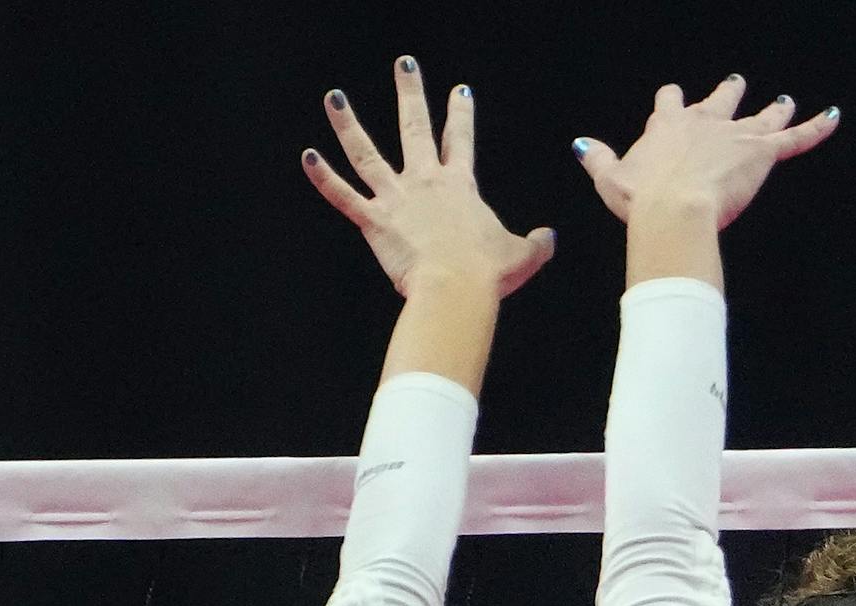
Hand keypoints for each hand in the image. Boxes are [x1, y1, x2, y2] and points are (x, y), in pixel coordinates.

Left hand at [303, 56, 554, 298]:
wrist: (457, 288)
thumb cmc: (488, 273)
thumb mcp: (523, 256)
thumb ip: (536, 244)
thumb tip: (548, 238)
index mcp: (460, 187)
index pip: (460, 140)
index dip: (460, 113)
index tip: (459, 91)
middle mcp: (425, 182)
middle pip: (414, 128)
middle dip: (410, 94)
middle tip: (405, 66)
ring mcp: (396, 199)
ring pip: (366, 153)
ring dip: (347, 124)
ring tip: (334, 98)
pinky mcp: (374, 221)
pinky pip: (343, 196)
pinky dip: (323, 177)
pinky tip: (306, 156)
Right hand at [575, 75, 838, 230]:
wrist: (673, 208)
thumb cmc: (641, 199)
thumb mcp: (610, 179)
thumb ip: (597, 159)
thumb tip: (581, 145)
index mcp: (668, 127)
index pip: (671, 103)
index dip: (673, 103)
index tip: (673, 100)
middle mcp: (704, 123)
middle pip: (719, 100)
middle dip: (728, 94)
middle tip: (737, 84)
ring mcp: (735, 134)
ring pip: (761, 117)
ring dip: (774, 109)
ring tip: (784, 102)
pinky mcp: (762, 151)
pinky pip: (796, 138)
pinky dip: (816, 128)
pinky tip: (832, 117)